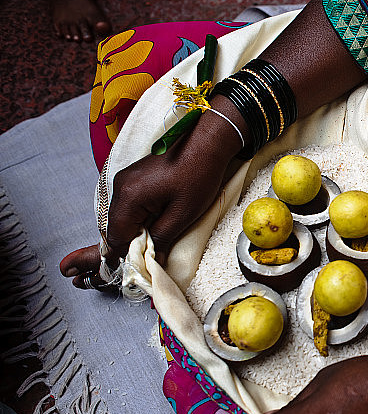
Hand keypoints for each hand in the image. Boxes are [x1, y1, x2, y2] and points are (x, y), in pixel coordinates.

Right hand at [60, 99, 245, 288]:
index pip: (115, 237)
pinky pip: (130, 206)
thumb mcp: (182, 214)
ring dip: (134, 233)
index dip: (122, 257)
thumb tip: (153, 260)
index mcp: (128, 197)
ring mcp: (126, 181)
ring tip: (149, 245)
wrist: (206, 142)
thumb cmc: (198, 175)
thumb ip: (162, 239)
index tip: (130, 271)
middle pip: (115, 227)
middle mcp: (120, 187)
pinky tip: (152, 226)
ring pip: (122, 217)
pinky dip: (138, 219)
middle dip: (127, 246)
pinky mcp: (135, 179)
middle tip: (140, 260)